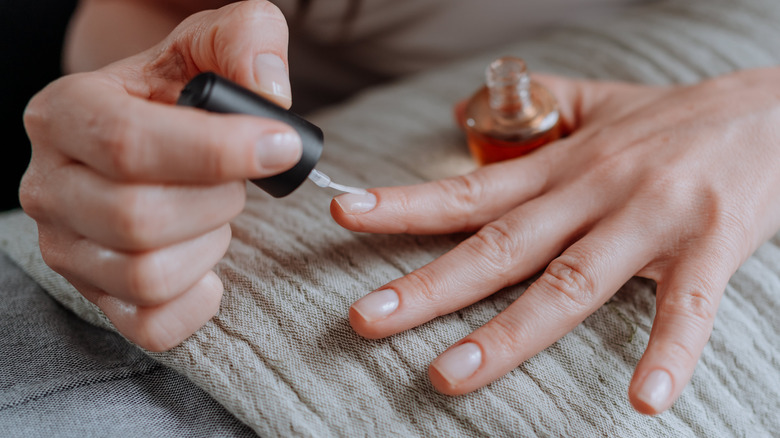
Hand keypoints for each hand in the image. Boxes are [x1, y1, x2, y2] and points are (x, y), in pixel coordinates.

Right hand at [20, 1, 299, 351]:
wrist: (154, 131)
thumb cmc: (182, 91)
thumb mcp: (211, 43)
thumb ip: (246, 40)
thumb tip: (270, 95)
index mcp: (67, 112)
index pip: (130, 144)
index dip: (217, 151)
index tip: (279, 146)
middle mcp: (50, 184)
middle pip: (137, 218)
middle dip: (217, 201)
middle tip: (238, 182)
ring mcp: (66, 247)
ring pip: (146, 276)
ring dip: (209, 246)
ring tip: (216, 214)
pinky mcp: (96, 294)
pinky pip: (151, 325)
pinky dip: (197, 301)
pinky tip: (208, 263)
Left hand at [331, 67, 779, 413]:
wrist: (775, 110)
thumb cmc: (679, 117)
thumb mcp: (598, 103)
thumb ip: (533, 106)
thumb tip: (462, 109)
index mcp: (562, 167)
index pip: (469, 191)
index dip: (404, 205)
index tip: (347, 215)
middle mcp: (592, 192)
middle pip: (498, 247)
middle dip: (428, 287)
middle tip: (366, 320)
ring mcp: (648, 219)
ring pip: (568, 283)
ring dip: (507, 334)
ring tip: (450, 376)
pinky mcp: (709, 243)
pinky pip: (686, 305)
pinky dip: (667, 351)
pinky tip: (643, 399)